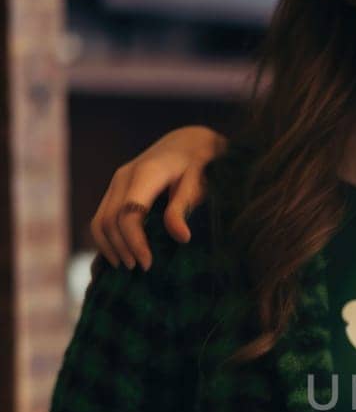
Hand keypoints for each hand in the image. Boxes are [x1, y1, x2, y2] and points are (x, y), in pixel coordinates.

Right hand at [90, 125, 227, 270]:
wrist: (188, 142)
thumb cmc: (200, 164)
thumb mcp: (200, 182)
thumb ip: (185, 207)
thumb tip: (181, 237)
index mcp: (146, 173)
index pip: (129, 214)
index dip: (135, 242)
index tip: (148, 264)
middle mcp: (124, 176)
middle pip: (109, 220)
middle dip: (121, 248)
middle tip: (140, 269)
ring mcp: (117, 181)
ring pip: (100, 219)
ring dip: (109, 246)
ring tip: (128, 265)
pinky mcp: (116, 188)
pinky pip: (102, 216)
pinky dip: (107, 238)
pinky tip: (121, 253)